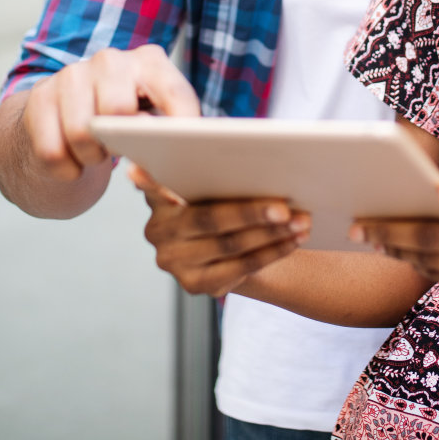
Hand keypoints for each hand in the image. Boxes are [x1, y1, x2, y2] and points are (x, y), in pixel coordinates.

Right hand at [16, 44, 199, 183]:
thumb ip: (167, 156)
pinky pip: (52, 152)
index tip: (182, 159)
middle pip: (119, 110)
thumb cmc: (122, 129)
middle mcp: (111, 60)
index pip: (175, 93)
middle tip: (119, 151)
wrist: (63, 121)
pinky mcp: (40, 96)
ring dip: (90, 158)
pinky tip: (71, 160)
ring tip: (94, 154)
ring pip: (81, 134)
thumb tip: (157, 185)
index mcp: (150, 62)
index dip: (181, 129)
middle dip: (122, 144)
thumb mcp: (152, 133)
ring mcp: (72, 74)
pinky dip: (65, 170)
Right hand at [131, 165, 309, 297]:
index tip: (138, 169)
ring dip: (271, 234)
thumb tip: (244, 155)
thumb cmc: (223, 201)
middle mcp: (158, 231)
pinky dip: (272, 252)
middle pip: (208, 219)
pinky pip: (241, 268)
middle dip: (251, 212)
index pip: (154, 185)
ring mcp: (174, 261)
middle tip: (285, 206)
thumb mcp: (212, 182)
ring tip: (301, 221)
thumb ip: (210, 171)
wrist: (234, 247)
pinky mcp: (195, 284)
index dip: (147, 179)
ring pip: (230, 245)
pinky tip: (293, 240)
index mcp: (157, 197)